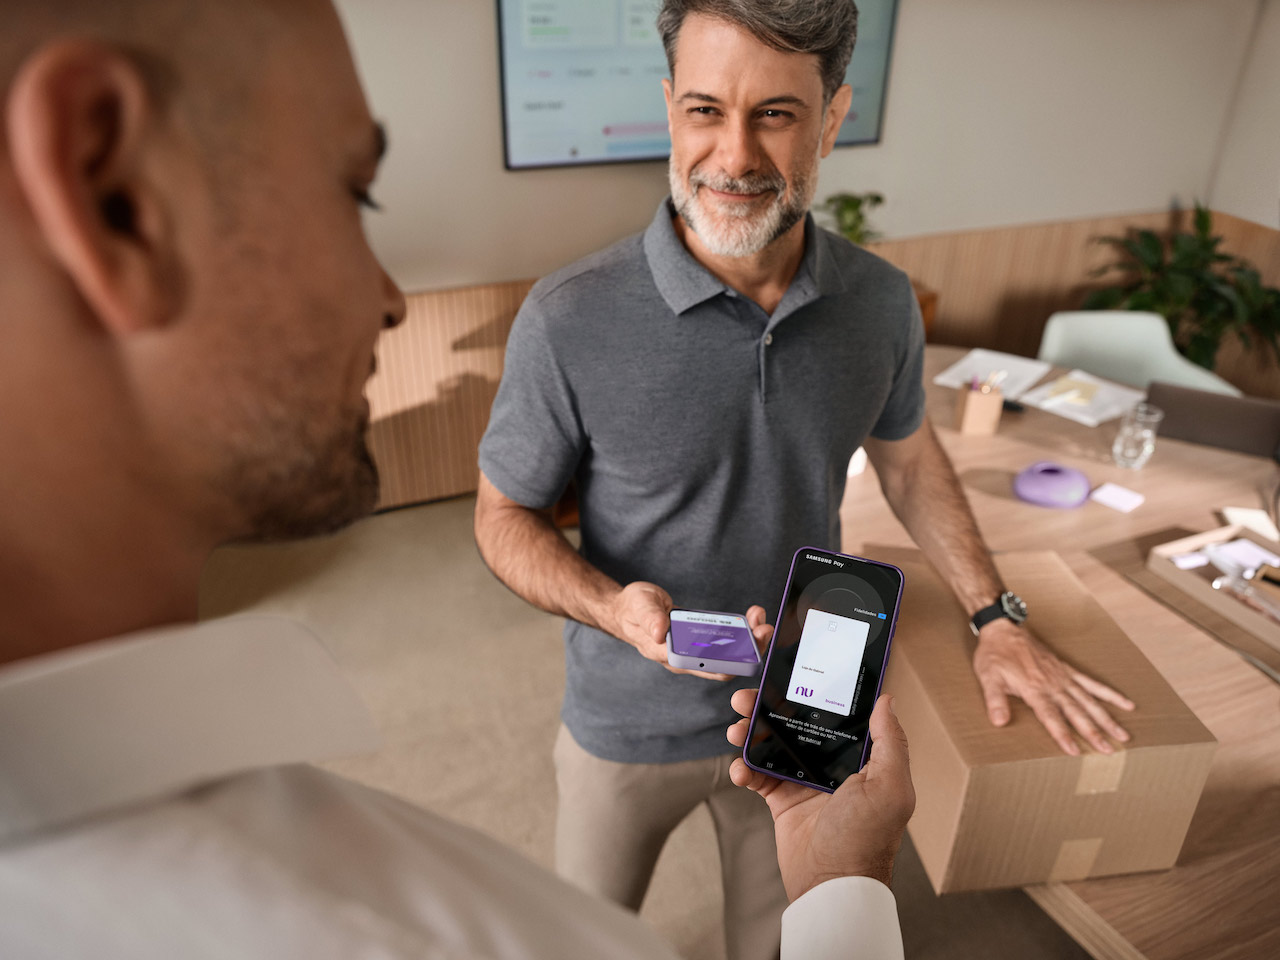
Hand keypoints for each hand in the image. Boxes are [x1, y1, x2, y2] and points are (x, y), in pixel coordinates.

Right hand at [605, 586, 772, 680]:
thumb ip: (649, 617)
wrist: (626, 610)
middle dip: (750, 649)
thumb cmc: (632, 608)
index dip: (733, 659)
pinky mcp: (698, 641)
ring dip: (749, 640)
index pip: (708, 667)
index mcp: (670, 655)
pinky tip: (749, 618)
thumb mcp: (639, 605)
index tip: (750, 640)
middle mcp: (685, 659)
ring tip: (760, 618)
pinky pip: (723, 642)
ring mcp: (693, 652)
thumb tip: (660, 632)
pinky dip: (740, 632)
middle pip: (725, 664)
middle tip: (764, 627)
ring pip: (728, 655)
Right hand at [726, 691, 914, 898]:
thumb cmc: (866, 839)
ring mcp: (803, 782)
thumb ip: (890, 743)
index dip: (810, 694)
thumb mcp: (889, 788)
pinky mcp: (782, 801)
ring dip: (750, 733)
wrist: (832, 886)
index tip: (787, 676)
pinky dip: (744, 768)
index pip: (833, 715)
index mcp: (859, 759)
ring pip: (772, 744)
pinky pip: (758, 776)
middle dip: (768, 708)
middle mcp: (830, 766)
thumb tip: (887, 700)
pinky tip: (739, 769)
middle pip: (795, 724)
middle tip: (745, 699)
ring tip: (736, 729)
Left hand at [971, 619, 1134, 754]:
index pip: (1051, 717)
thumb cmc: (995, 655)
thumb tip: (999, 722)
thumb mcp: (988, 678)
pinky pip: (1093, 683)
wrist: (1004, 629)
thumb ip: (995, 700)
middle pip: (1077, 712)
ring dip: (1107, 719)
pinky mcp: (1068, 670)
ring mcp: (1064, 677)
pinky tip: (1126, 704)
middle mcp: (1053, 685)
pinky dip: (1110, 694)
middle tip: (1108, 750)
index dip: (1063, 734)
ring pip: (1090, 701)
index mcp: (1034, 689)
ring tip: (1123, 736)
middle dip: (1093, 732)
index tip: (1075, 751)